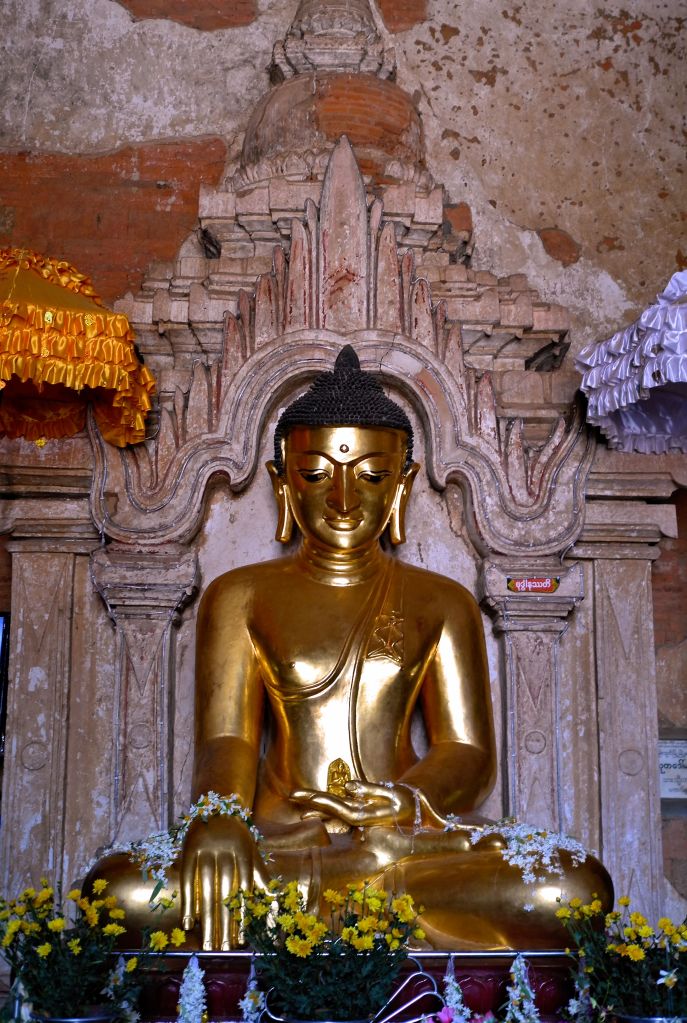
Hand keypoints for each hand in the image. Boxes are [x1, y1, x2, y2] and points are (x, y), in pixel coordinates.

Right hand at [179, 815, 266, 949]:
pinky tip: (188, 922)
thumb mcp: (252, 852)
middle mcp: (227, 852)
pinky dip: (188, 902)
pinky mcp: (189, 850)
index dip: (242, 916)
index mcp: (245, 853)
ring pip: (207, 890)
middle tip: (222, 950)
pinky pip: (188, 880)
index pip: (244, 890)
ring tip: (207, 943)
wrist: (217, 806)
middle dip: (225, 923)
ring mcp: (207, 850)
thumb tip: (275, 900)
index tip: (240, 941)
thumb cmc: (238, 836)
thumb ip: (261, 876)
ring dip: (207, 919)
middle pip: (225, 893)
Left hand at [290, 780, 416, 827]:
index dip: (323, 802)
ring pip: (332, 811)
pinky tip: (315, 811)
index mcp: (364, 815)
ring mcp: (358, 815)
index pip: (338, 808)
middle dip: (312, 802)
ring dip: (315, 806)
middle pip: (330, 809)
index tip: (308, 797)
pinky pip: (340, 812)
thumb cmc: (405, 803)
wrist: (415, 813)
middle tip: (292, 794)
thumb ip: (370, 791)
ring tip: (298, 801)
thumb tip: (348, 786)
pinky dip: (327, 810)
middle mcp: (357, 817)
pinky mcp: (360, 812)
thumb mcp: (393, 796)